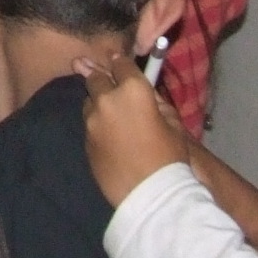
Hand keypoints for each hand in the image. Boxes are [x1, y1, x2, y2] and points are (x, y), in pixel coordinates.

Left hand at [77, 53, 190, 208]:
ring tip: (112, 116)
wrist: (150, 194)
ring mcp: (91, 121)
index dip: (121, 63)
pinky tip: (109, 137)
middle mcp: (107, 100)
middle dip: (101, 77)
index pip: (120, 64)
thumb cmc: (170, 157)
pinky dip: (96, 125)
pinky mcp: (84, 141)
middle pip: (95, 77)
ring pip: (89, 102)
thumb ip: (156, 101)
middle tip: (107, 82)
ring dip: (98, 103)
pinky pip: (88, 125)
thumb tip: (145, 91)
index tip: (119, 63)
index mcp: (133, 90)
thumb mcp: (173, 123)